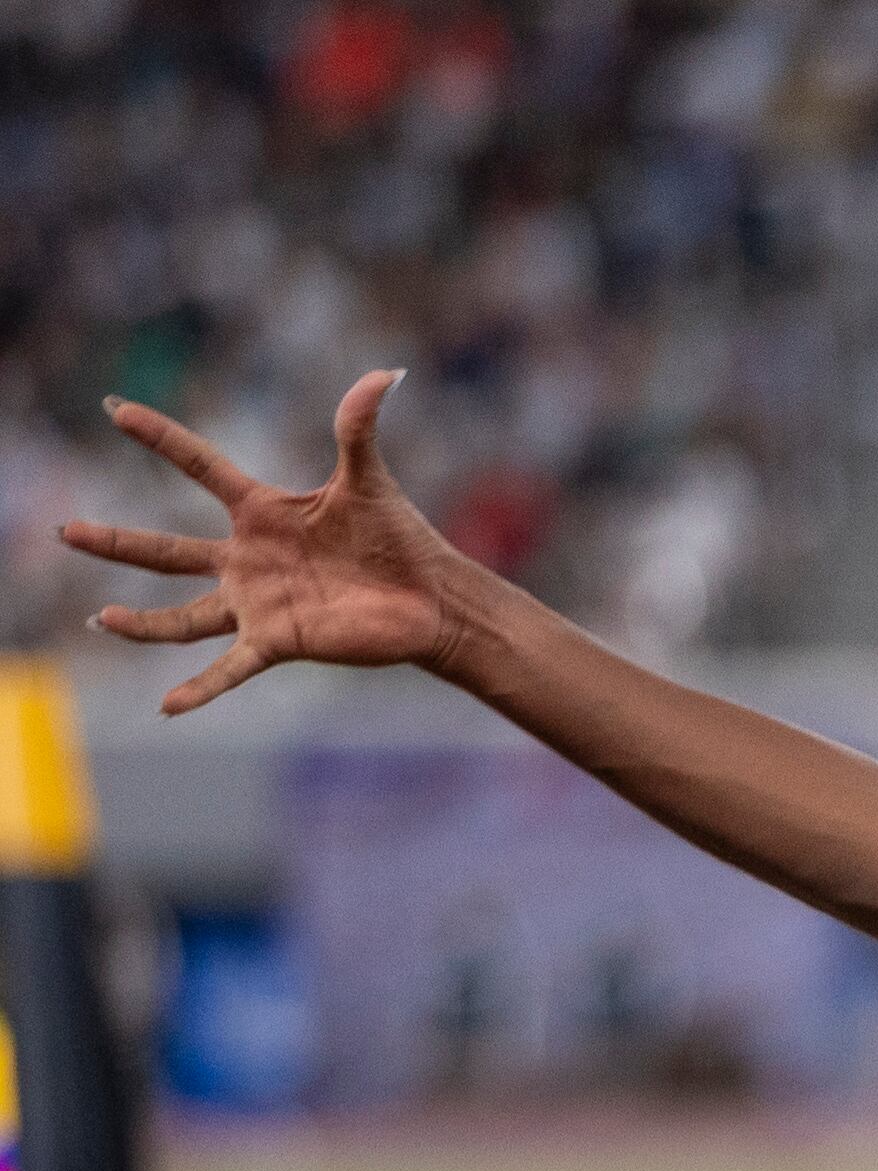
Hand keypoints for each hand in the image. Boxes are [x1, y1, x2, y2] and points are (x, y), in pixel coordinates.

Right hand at [56, 370, 475, 715]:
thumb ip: (360, 426)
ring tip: (100, 619)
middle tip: (63, 531)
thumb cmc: (399, 539)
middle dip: (113, 543)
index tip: (115, 409)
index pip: (199, 465)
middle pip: (166, 553)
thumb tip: (385, 372)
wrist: (431, 599)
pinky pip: (230, 668)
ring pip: (183, 616)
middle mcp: (247, 559)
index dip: (160, 437)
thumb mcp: (370, 479)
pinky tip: (166, 707)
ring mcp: (258, 603)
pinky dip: (201, 688)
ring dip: (142, 623)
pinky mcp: (279, 640)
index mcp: (262, 512)